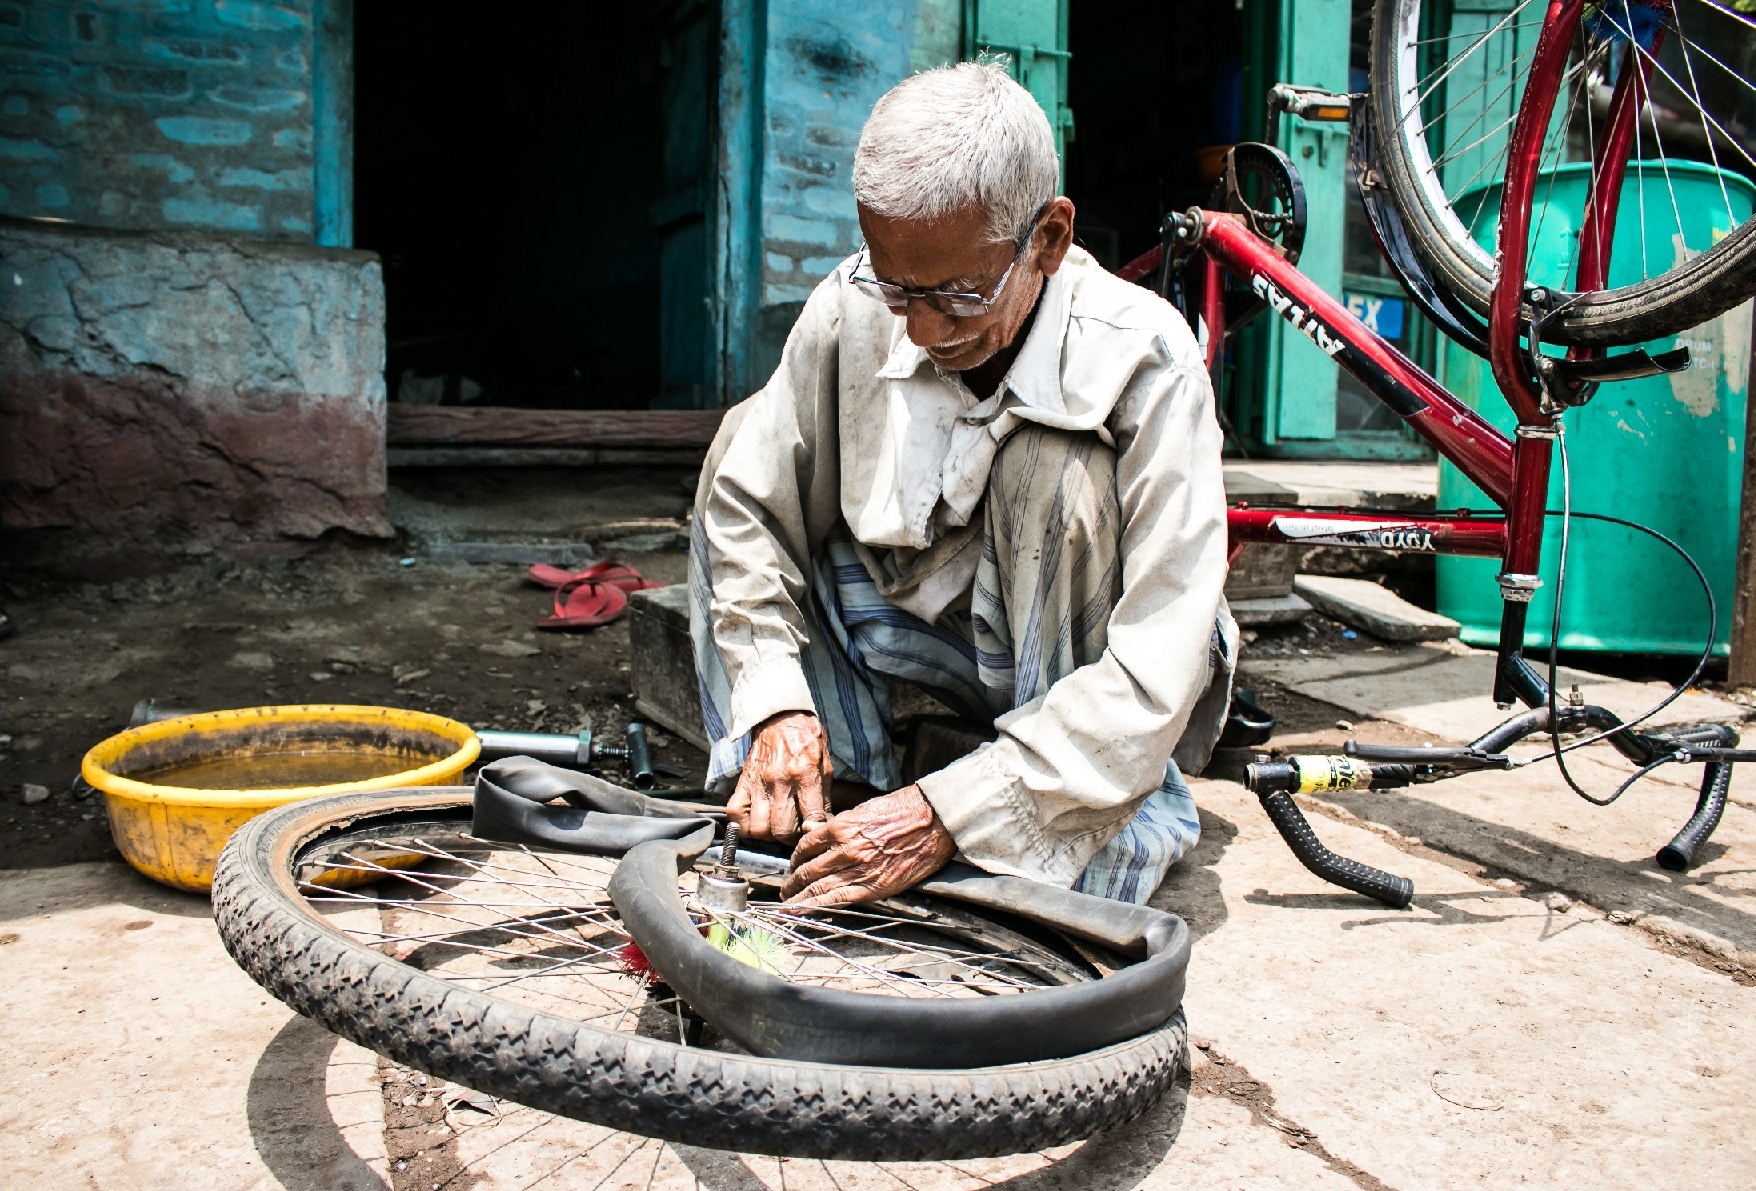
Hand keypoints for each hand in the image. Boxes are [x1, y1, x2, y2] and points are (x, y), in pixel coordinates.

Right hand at [727, 711, 833, 842]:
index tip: (813, 833)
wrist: (781, 718)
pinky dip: (744, 824)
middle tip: (794, 830)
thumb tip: (822, 826)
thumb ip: (824, 798)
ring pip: (758, 829)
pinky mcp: (742, 782)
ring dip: (768, 834)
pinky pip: (735, 815)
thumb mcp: (825, 766)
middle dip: (791, 838)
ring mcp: (758, 783)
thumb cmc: (807, 742)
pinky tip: (757, 819)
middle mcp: (780, 781)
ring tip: (776, 826)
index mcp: (805, 775)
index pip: (811, 819)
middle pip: (782, 831)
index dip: (814, 832)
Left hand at [782, 785, 956, 908]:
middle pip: (807, 869)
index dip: (796, 858)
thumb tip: (818, 833)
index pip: (806, 846)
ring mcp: (857, 869)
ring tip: (789, 904)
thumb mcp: (863, 808)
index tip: (794, 865)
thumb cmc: (902, 811)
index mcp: (841, 827)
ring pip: (818, 887)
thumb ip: (840, 824)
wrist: (933, 822)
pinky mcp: (872, 886)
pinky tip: (804, 911)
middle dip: (793, 881)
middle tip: (785, 888)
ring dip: (799, 897)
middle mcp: (844, 849)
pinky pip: (837, 899)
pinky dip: (817, 906)